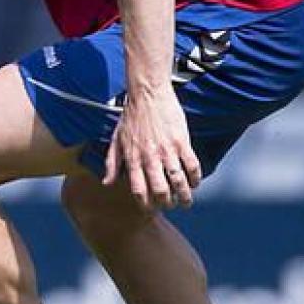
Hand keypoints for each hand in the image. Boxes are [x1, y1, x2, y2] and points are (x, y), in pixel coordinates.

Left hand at [104, 88, 200, 209]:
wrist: (147, 95)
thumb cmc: (130, 117)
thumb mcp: (116, 140)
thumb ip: (112, 163)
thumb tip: (107, 183)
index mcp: (133, 158)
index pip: (139, 190)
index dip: (146, 204)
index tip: (150, 209)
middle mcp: (149, 157)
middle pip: (161, 191)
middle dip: (167, 203)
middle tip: (170, 205)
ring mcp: (167, 150)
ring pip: (179, 182)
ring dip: (184, 196)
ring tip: (186, 202)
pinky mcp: (182, 142)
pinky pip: (192, 166)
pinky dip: (195, 178)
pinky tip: (194, 182)